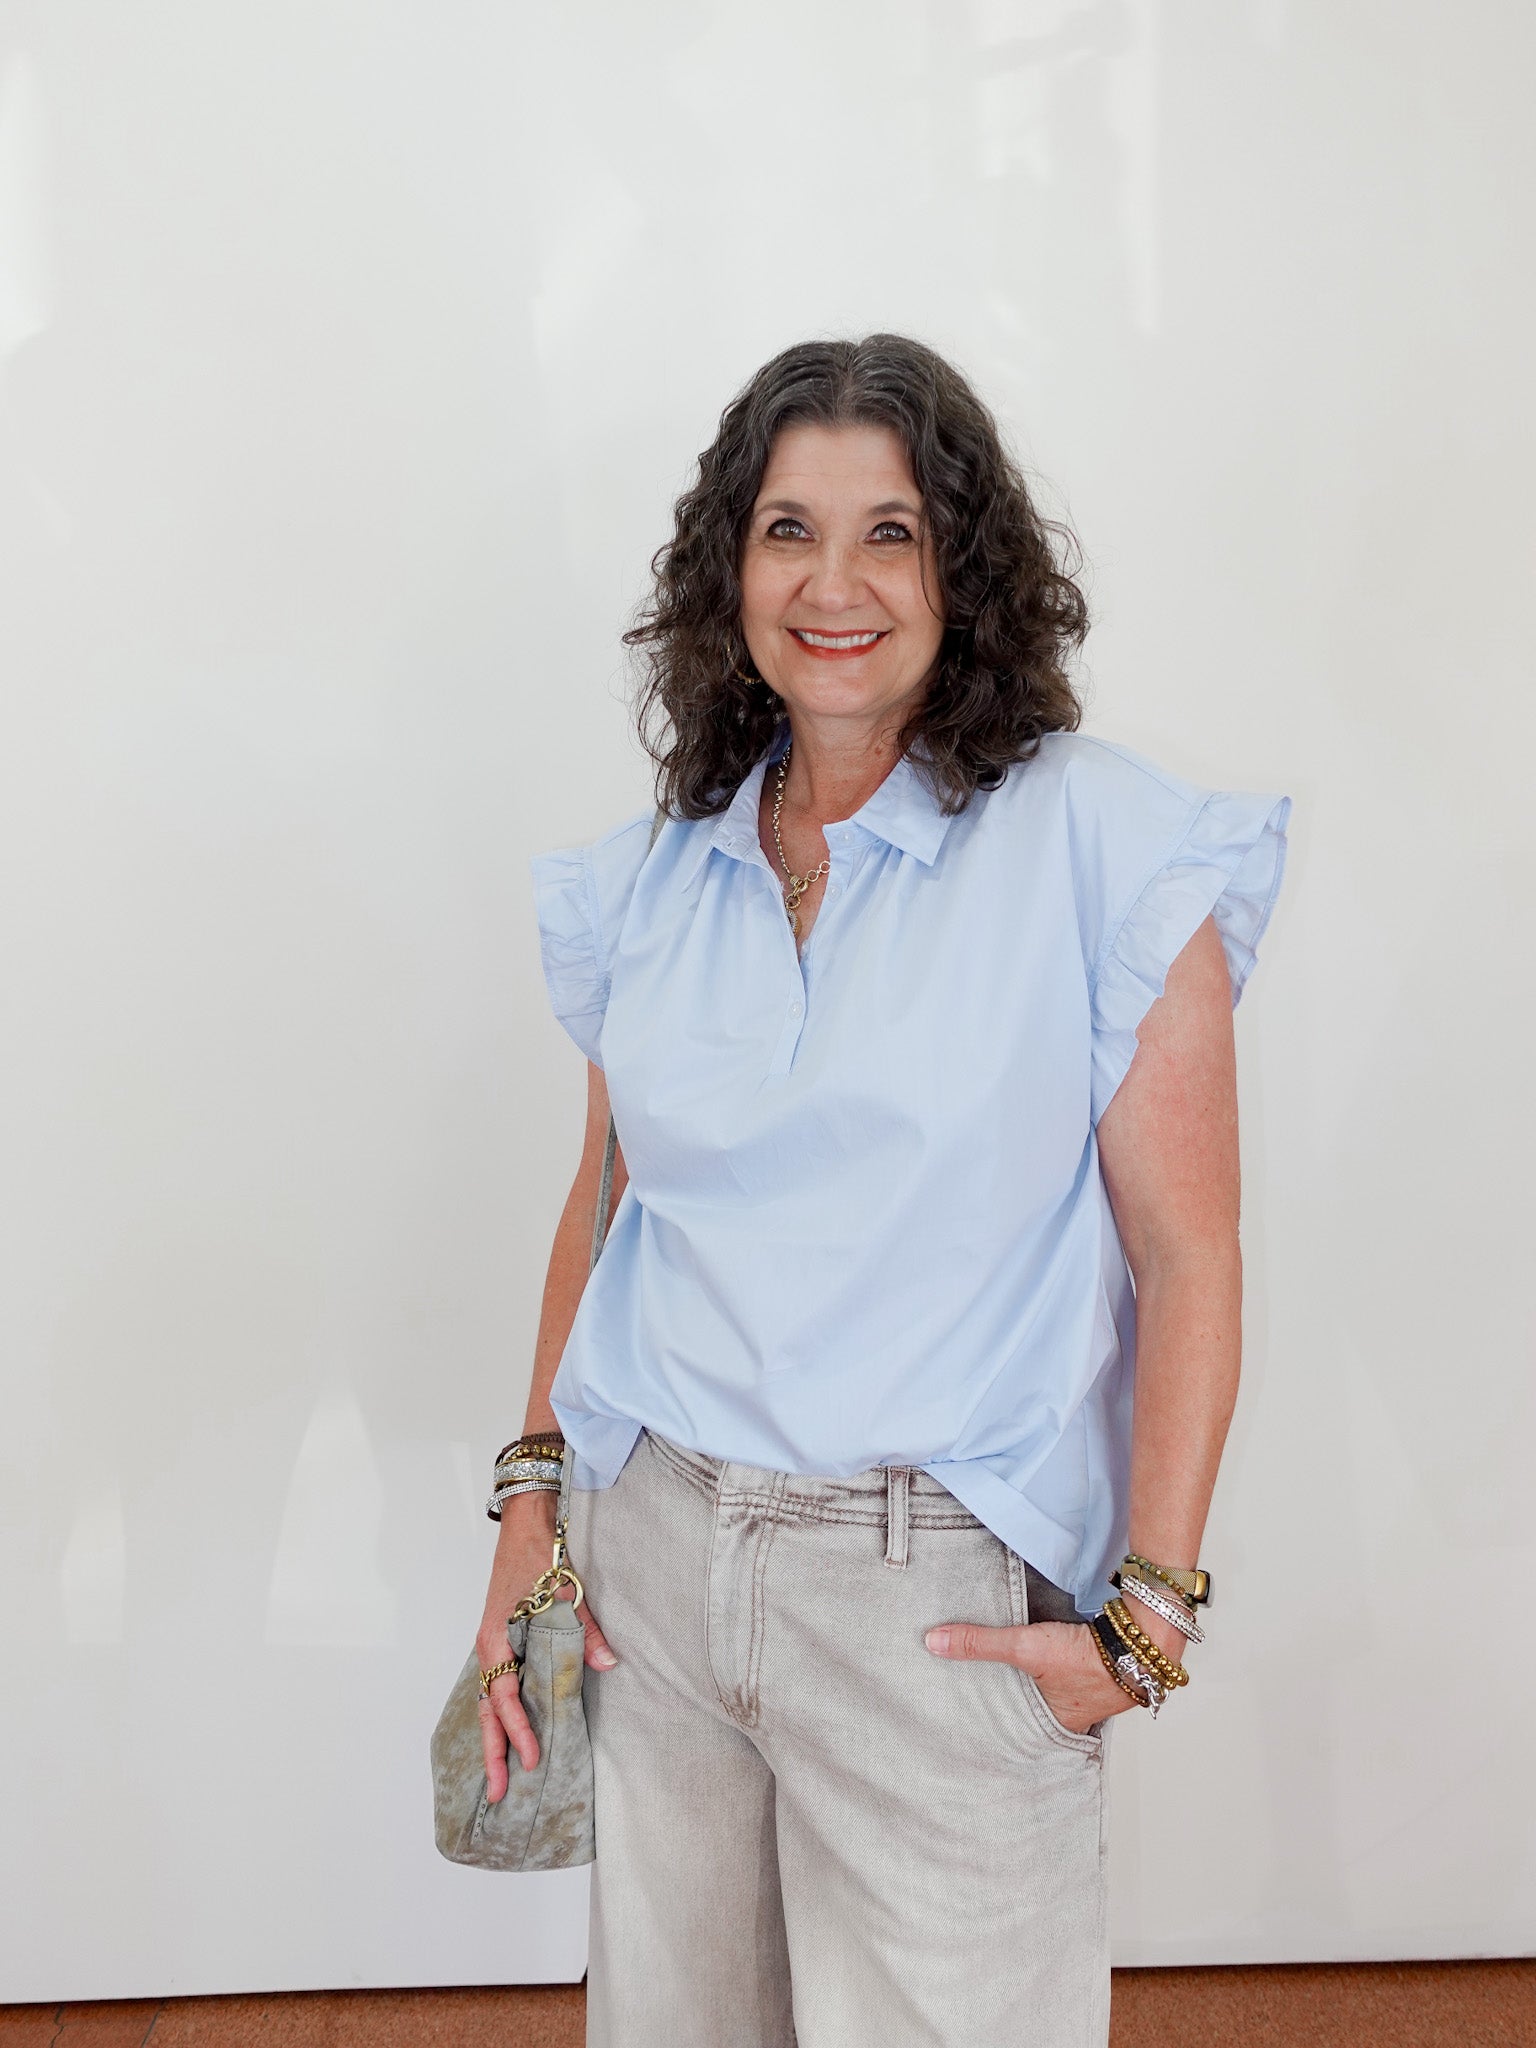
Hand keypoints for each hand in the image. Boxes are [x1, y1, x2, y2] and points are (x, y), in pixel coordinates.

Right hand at [475, 1490, 617, 1799]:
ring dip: (494, 1739)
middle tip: (497, 1795)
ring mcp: (494, 1648)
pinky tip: (507, 1736)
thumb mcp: (566, 1591)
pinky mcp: (502, 1643)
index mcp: (499, 1639)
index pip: (507, 1697)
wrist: (525, 1524)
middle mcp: (490, 1649)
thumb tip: (610, 1666)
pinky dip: (500, 1716)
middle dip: (493, 1753)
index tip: (531, 1759)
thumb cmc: (541, 1555)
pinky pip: (497, 1689)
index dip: (519, 1731)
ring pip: (489, 1704)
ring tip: (499, 1778)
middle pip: (488, 1712)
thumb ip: (585, 1631)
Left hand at [924, 1616, 1137, 1733]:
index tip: (982, 1724)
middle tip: (996, 1699)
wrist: (1140, 1639)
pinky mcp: (1109, 1669)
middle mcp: (1079, 1716)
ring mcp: (1098, 1694)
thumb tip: (934, 1642)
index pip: (1023, 1729)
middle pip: (1043, 1711)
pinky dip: (1069, 1668)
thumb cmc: (1086, 1656)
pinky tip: (1059, 1657)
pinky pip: (1082, 1674)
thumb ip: (980, 1644)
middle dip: (1023, 1704)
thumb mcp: (1024, 1649)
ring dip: (1049, 1686)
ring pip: (1063, 1694)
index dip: (1005, 1724)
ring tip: (1022, 1679)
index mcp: (1058, 1724)